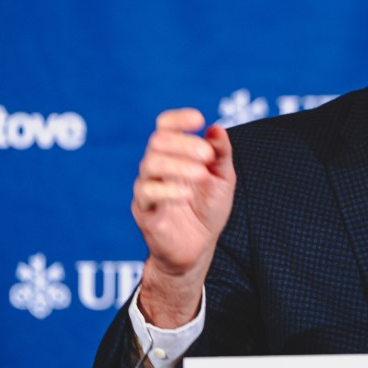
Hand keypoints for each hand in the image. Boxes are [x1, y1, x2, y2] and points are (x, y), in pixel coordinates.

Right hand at [131, 108, 235, 327]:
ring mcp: (147, 188)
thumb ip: (221, 155)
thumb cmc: (207, 210)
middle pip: (158, 141)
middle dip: (184, 144)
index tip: (198, 119)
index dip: (178, 119)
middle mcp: (157, 168)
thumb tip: (216, 128)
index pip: (166, 127)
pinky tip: (186, 195)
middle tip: (207, 155)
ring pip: (150, 164)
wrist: (198, 248)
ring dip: (177, 165)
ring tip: (200, 175)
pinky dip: (167, 190)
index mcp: (174, 155)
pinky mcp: (144, 211)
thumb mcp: (223, 180)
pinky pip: (147, 194)